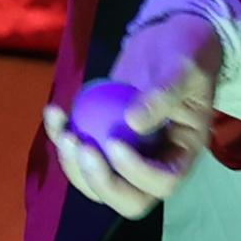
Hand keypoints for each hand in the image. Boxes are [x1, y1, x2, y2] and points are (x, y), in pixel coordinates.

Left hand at [45, 0, 232, 216]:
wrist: (167, 41)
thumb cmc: (186, 52)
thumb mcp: (183, 66)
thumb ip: (165, 93)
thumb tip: (133, 123)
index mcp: (182, 154)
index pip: (163, 182)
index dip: (136, 172)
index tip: (113, 142)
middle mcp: (155, 164)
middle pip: (128, 199)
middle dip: (100, 181)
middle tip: (81, 146)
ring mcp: (127, 157)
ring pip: (96, 183)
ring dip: (73, 164)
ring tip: (64, 131)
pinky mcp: (102, 140)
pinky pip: (79, 153)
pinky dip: (62, 137)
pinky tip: (54, 112)